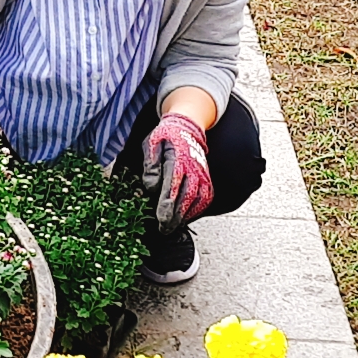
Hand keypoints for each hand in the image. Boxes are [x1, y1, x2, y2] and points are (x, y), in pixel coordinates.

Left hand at [141, 112, 213, 234]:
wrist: (186, 128)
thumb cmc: (165, 137)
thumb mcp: (151, 144)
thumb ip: (150, 164)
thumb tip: (151, 186)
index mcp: (178, 159)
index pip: (173, 186)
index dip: (167, 205)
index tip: (161, 218)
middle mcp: (193, 169)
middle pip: (186, 197)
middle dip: (175, 216)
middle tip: (165, 229)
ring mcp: (202, 175)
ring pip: (198, 200)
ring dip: (186, 216)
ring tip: (173, 227)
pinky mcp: (207, 179)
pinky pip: (206, 198)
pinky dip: (197, 210)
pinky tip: (186, 217)